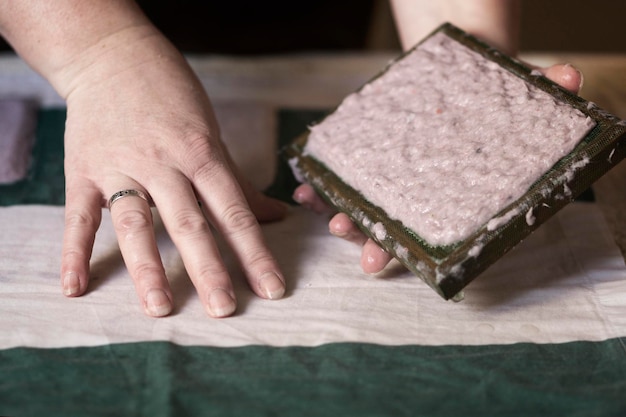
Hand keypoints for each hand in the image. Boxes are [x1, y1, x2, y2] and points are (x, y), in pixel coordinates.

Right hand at [59, 28, 286, 317]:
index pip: (234, 211)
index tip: (272, 288)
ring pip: (136, 224)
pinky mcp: (84, 170)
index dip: (255, 252)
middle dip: (209, 269)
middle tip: (224, 310)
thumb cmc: (171, 95)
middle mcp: (163, 164)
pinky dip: (74, 252)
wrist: (112, 54)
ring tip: (160, 308)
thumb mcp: (210, 132)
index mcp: (201, 153)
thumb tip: (276, 215)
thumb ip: (237, 181)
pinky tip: (75, 286)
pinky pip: (79, 216)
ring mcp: (120, 168)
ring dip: (147, 268)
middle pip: (190, 223)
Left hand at [293, 63, 583, 274]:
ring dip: (347, 220)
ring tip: (328, 218)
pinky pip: (348, 182)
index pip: (443, 234)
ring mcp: (400, 187)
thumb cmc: (493, 98)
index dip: (418, 252)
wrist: (462, 79)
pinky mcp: (375, 166)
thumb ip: (544, 93)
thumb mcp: (518, 93)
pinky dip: (326, 187)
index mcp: (465, 199)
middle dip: (381, 246)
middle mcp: (430, 201)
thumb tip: (571, 77)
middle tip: (365, 258)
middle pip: (405, 233)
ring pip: (372, 214)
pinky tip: (306, 187)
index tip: (391, 260)